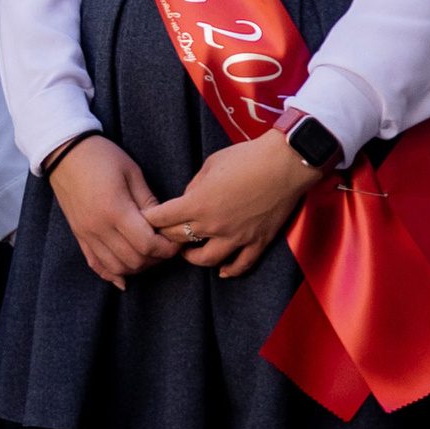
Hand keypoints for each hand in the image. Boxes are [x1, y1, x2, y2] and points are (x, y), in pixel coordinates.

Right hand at [49, 135, 170, 283]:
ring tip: (148, 254)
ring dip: (137, 266)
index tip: (177, 241)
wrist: (64, 153)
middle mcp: (99, 227)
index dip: (167, 248)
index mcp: (115, 210)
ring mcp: (86, 234)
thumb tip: (165, 224)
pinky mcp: (79, 236)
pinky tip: (124, 277)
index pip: (147, 244)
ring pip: (116, 267)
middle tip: (166, 246)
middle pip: (134, 260)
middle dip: (156, 259)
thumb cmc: (101, 156)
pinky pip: (96, 264)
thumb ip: (149, 202)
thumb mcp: (132, 172)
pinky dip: (112, 274)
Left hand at [147, 132, 315, 278]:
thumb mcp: (210, 165)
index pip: (161, 219)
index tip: (143, 219)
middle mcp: (213, 225)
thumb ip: (194, 187)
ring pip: (206, 260)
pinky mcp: (258, 242)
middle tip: (160, 234)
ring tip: (188, 252)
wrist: (285, 164)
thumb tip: (187, 199)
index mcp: (197, 204)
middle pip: (178, 240)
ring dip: (192, 258)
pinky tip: (221, 270)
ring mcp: (237, 237)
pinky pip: (241, 265)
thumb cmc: (246, 158)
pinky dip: (229, 270)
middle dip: (165, 236)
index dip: (149, 219)